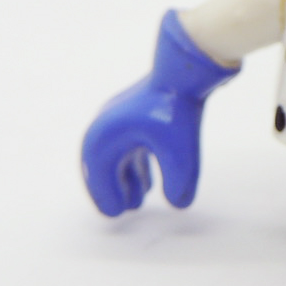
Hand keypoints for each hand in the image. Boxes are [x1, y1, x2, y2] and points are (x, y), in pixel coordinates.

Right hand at [81, 11, 238, 215]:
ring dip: (128, 177)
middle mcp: (108, 125)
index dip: (107, 197)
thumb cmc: (176, 110)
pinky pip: (133, 143)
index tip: (116, 215)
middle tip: (124, 211)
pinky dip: (139, 162)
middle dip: (115, 188)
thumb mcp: (179, 152)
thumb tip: (178, 202)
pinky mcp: (140, 109)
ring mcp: (123, 115)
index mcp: (106, 136)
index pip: (100, 174)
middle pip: (106, 165)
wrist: (186, 70)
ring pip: (121, 155)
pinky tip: (153, 178)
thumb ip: (178, 181)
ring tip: (140, 199)